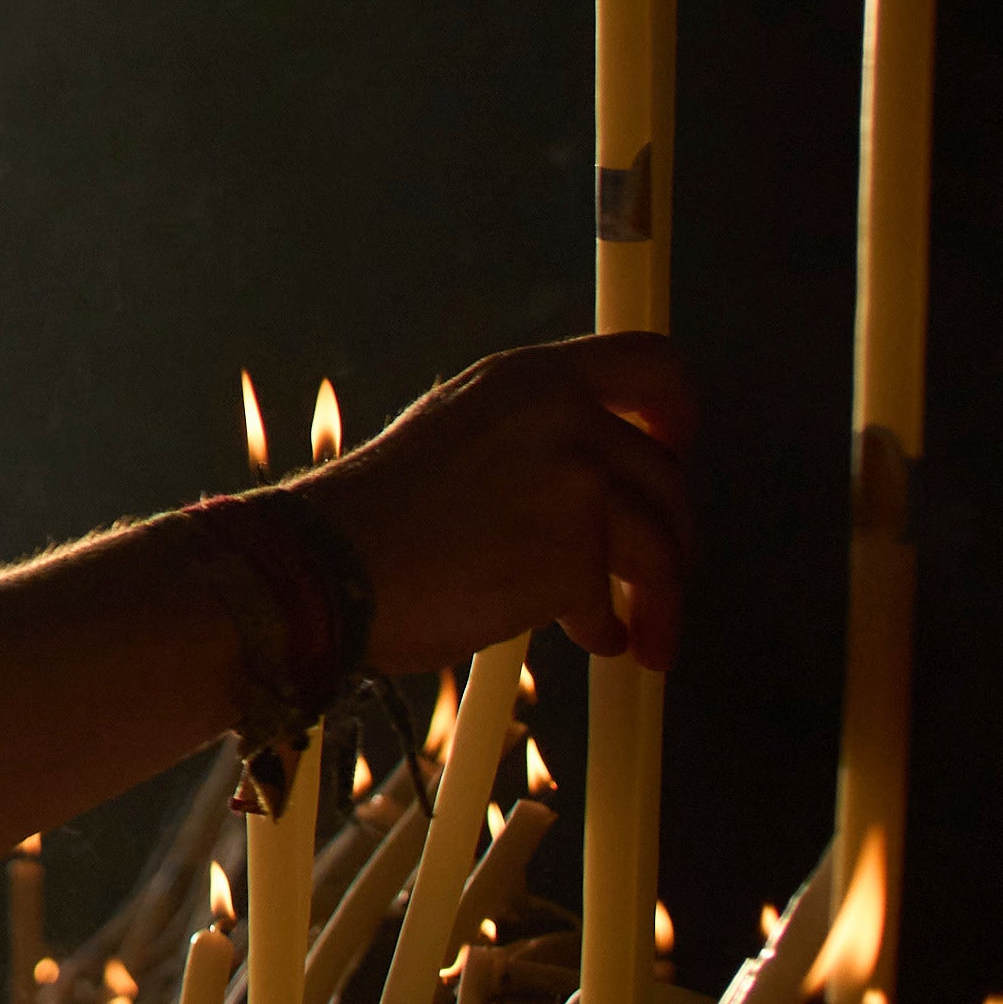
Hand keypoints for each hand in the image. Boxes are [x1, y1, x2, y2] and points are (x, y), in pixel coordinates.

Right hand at [291, 334, 696, 673]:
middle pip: (666, 474)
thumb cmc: (374, 519)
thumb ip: (531, 438)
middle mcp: (561, 418)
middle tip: (655, 577)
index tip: (675, 443)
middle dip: (672, 537)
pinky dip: (610, 627)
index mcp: (528, 378)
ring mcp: (573, 485)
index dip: (676, 409)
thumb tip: (589, 482)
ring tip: (643, 633)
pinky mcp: (573, 556)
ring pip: (661, 545)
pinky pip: (618, 599)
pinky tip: (590, 638)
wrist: (326, 568)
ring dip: (661, 598)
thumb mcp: (455, 431)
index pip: (648, 364)